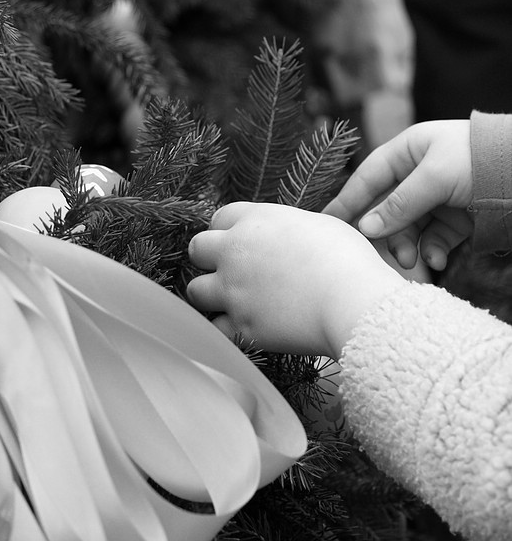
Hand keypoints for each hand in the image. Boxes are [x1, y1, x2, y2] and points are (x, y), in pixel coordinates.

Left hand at [187, 202, 401, 358]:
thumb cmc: (347, 259)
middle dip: (209, 257)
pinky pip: (215, 329)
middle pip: (197, 248)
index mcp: (256, 221)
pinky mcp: (242, 326)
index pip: (220, 217)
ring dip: (210, 294)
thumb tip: (284, 238)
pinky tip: (243, 327)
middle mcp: (236, 252)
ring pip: (195, 291)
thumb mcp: (319, 225)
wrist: (351, 301)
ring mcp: (234, 291)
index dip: (228, 229)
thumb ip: (289, 228)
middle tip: (228, 268)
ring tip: (231, 300)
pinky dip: (226, 329)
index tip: (238, 240)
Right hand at [323, 120, 473, 270]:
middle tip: (383, 254)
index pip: (368, 177)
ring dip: (407, 246)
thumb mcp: (435, 177)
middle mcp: (419, 173)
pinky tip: (437, 259)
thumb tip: (366, 227)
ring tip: (411, 261)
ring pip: (408, 227)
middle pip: (386, 208)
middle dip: (385, 232)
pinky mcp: (457, 218)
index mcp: (408, 150)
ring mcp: (438, 197)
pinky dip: (432, 251)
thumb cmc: (480, 160)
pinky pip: (434, 238)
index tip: (327, 223)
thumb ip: (399, 203)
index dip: (347, 201)